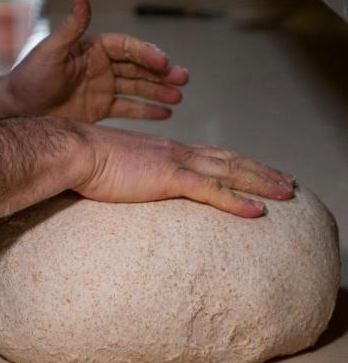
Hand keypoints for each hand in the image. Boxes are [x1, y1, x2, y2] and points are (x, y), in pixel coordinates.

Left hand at [5, 0, 188, 122]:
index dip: (146, 54)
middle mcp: (102, 67)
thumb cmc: (30, 78)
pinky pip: (129, 110)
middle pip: (139, 68)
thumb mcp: (51, 51)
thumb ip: (72, 26)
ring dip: (159, 91)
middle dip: (161, 73)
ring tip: (179, 97)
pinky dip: (147, 111)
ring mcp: (103, 88)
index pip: (127, 48)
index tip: (163, 63)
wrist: (16, 109)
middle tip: (182, 78)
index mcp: (93, 49)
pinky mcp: (100, 109)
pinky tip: (165, 113)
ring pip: (138, 88)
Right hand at [72, 123, 294, 217]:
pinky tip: (258, 211)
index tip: (260, 172)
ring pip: (231, 172)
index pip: (214, 155)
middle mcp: (179, 151)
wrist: (75, 151)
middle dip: (262, 172)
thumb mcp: (120, 169)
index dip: (240, 164)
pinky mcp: (170, 178)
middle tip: (288, 183)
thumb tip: (140, 188)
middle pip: (231, 160)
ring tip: (287, 193)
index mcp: (168, 150)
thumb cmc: (88, 163)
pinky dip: (237, 201)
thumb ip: (137, 176)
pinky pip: (212, 191)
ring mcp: (177, 162)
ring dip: (262, 182)